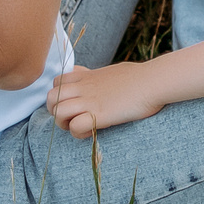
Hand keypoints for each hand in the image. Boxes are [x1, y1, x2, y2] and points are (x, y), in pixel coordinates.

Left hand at [47, 60, 163, 138]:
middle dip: (56, 112)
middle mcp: (83, 87)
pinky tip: (91, 132)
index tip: (74, 104)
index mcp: (86, 76)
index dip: (60, 96)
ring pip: (57, 112)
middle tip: (72, 119)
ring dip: (64, 124)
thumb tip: (103, 78)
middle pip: (50, 98)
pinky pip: (74, 127)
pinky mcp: (99, 115)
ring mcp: (90, 100)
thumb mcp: (111, 71)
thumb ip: (99, 76)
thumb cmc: (139, 77)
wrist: (154, 81)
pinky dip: (79, 133)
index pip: (56, 82)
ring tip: (80, 127)